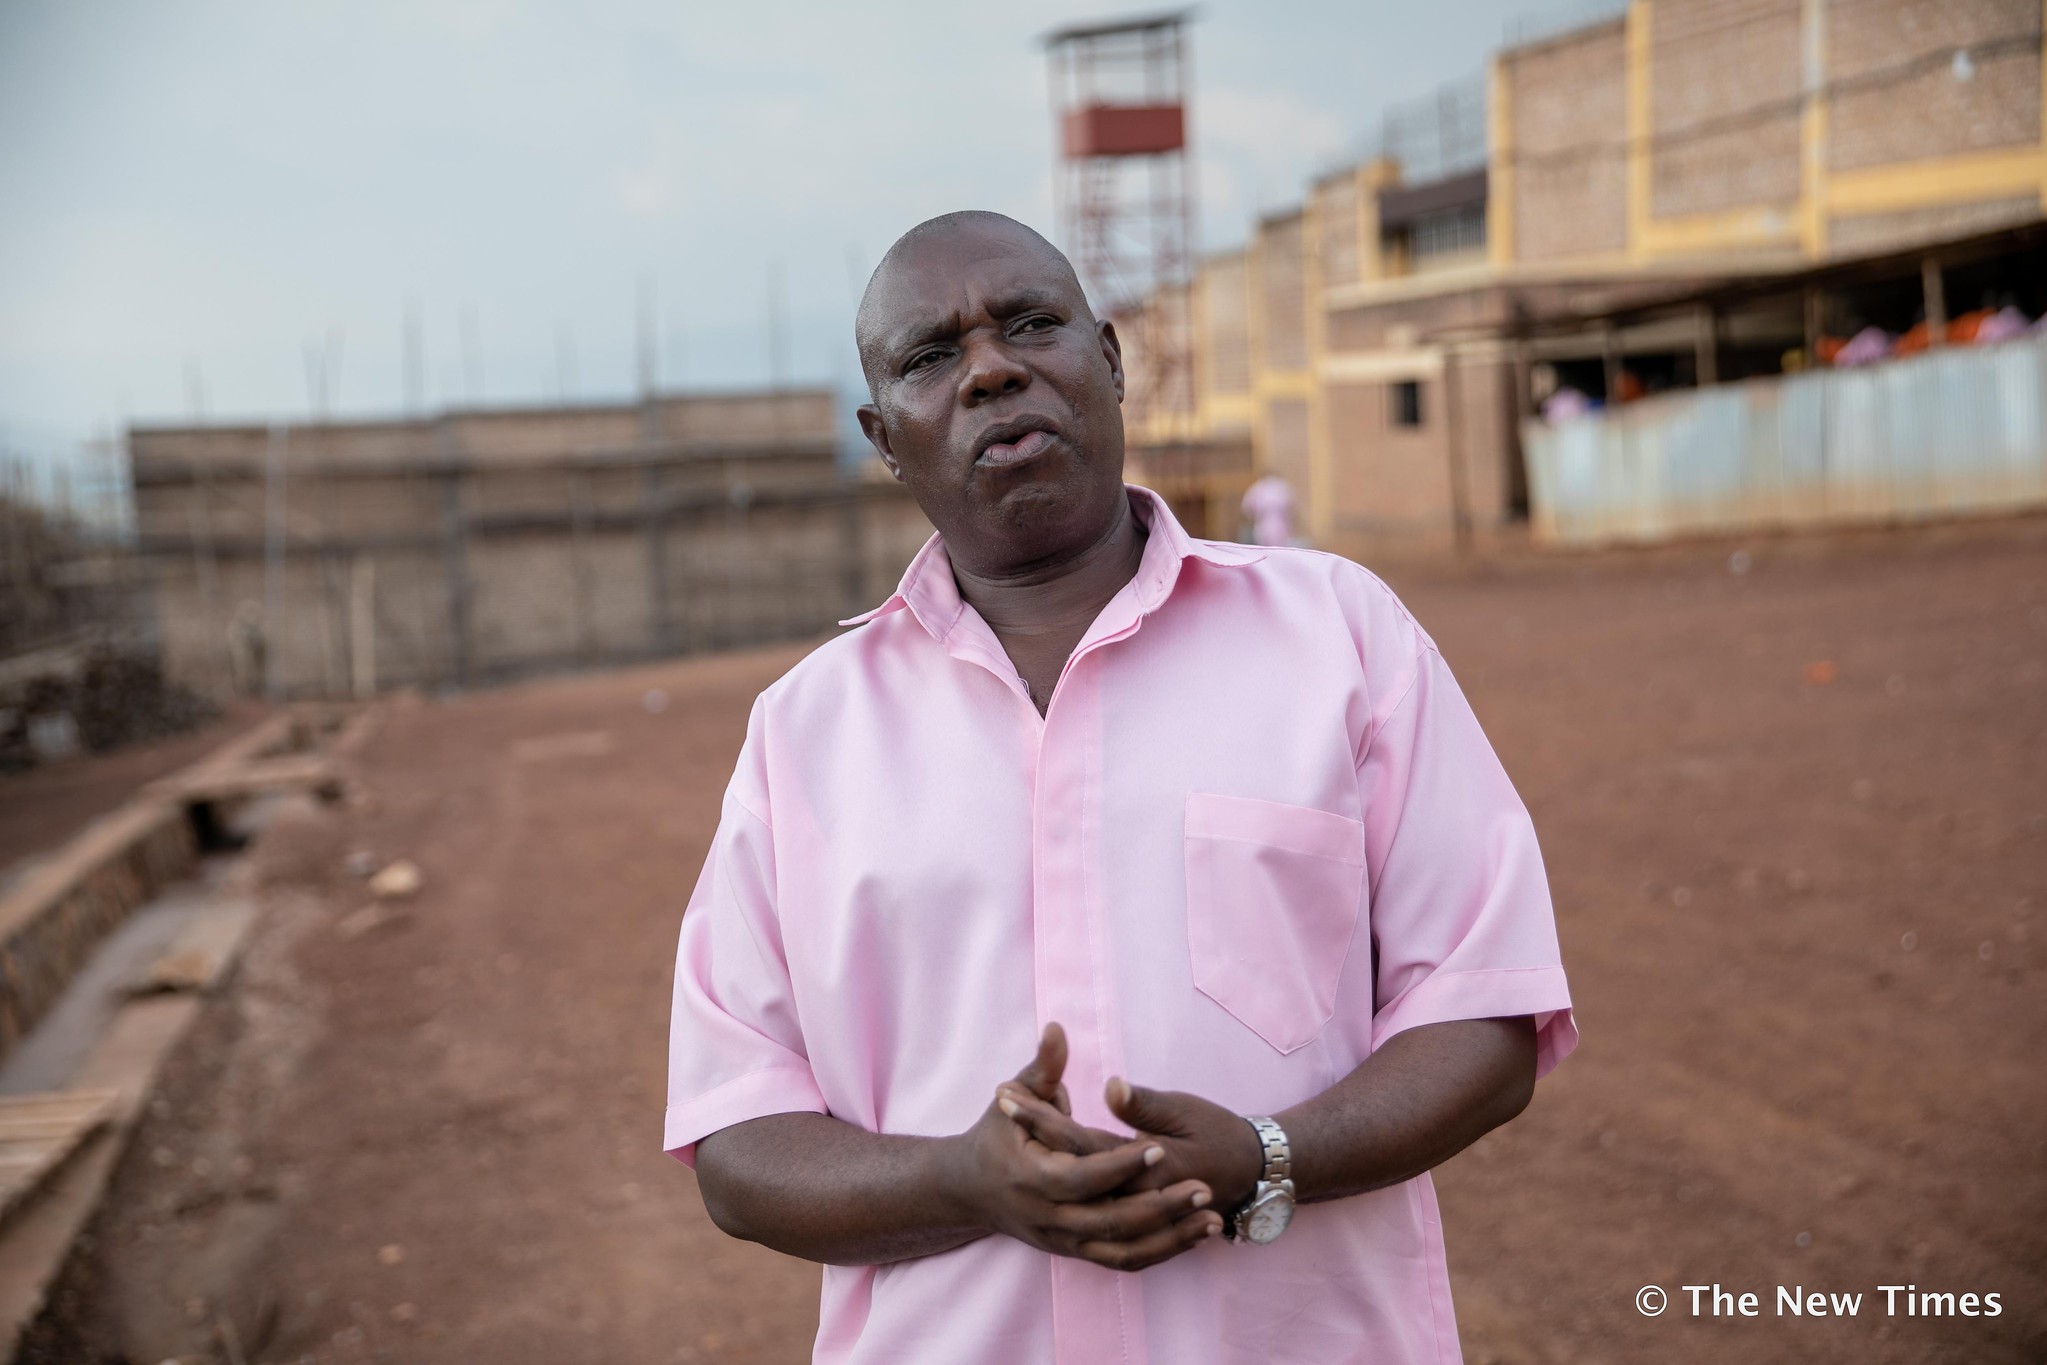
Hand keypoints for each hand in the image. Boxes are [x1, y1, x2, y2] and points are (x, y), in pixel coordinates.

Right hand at [947, 1026, 1223, 1270]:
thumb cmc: (997, 1135)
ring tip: (1211, 1218)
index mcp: (1032, 1178)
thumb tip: (1056, 1028)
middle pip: (1109, 1221)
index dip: (1121, 1165)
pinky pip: (1122, 1260)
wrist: (968, 1189)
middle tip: (1204, 1188)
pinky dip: (1159, 1251)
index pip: (1083, 1177)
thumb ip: (1042, 1067)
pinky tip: (1193, 1234)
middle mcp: (1047, 1218)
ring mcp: (1061, 1242)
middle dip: (1160, 1207)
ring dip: (1170, 1238)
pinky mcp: (1074, 1252)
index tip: (1159, 1146)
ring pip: (1122, 1250)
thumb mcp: (1015, 1098)